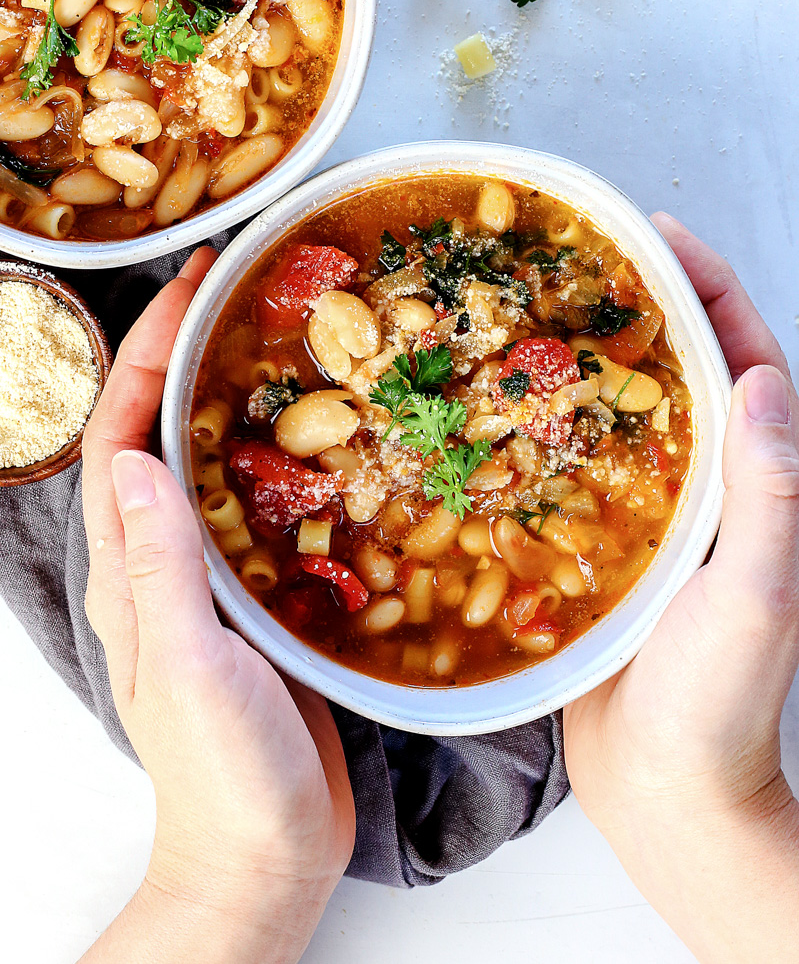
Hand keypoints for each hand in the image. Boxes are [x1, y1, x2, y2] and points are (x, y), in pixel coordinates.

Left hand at [80, 249, 354, 963]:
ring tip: (294, 340)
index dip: (147, 353)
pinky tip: (338, 437)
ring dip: (242, 394)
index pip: (121, 432)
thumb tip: (135, 457)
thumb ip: (160, 566)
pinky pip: (270, 507)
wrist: (265, 853)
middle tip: (245, 292)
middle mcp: (163, 558)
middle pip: (164, 430)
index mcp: (129, 567)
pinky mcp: (262, 597)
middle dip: (192, 352)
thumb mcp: (188, 664)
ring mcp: (213, 576)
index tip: (190, 286)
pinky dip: (292, 458)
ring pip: (220, 460)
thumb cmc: (223, 772)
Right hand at [564, 215, 798, 962]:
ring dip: (586, 361)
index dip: (704, 286)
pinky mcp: (607, 550)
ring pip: (621, 414)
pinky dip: (548, 432)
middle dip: (637, 306)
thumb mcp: (758, 594)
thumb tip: (764, 378)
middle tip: (577, 259)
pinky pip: (578, 471)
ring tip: (529, 315)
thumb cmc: (721, 705)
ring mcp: (656, 517)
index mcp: (758, 485)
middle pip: (676, 370)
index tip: (653, 231)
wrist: (669, 793)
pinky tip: (498, 414)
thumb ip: (768, 490)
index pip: (741, 357)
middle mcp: (710, 488)